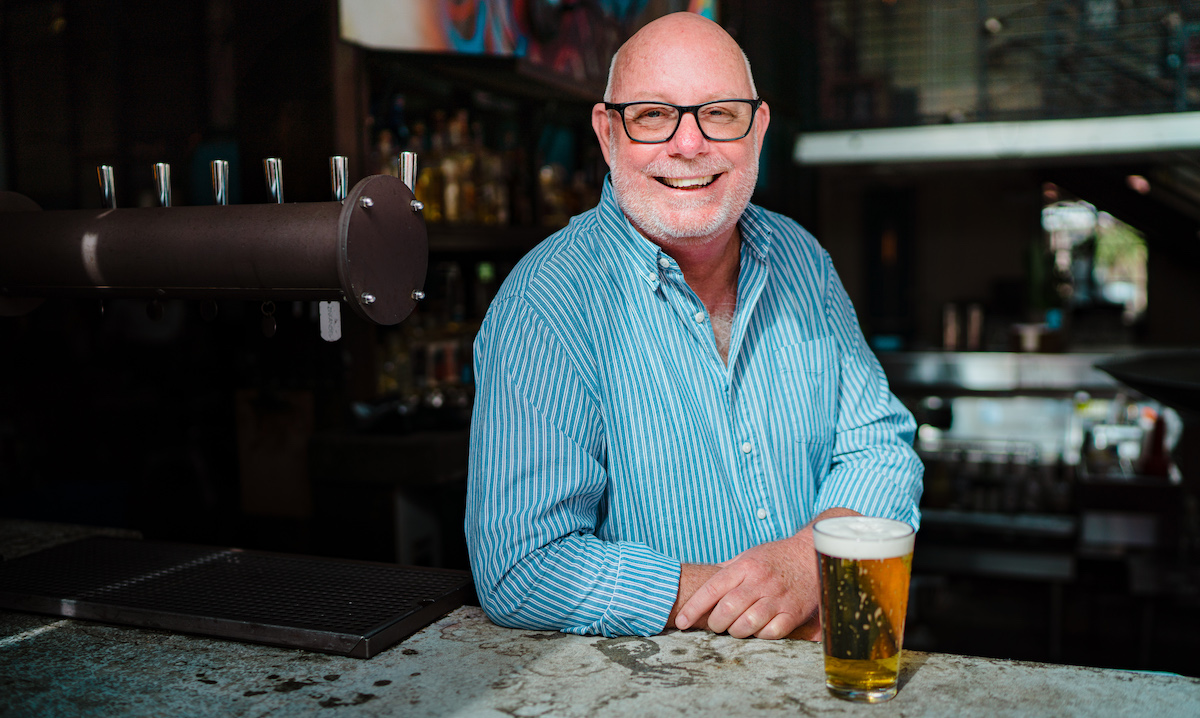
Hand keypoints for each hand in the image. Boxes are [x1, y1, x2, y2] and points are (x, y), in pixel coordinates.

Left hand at [675, 533, 819, 639]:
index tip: (682, 622)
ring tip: (734, 629)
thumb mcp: (748, 555)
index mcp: (745, 566)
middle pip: (727, 609)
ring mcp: (778, 597)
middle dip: (715, 623)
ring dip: (736, 632)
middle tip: (715, 625)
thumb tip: (698, 581)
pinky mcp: (794, 612)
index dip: (693, 608)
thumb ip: (726, 570)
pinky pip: (772, 632)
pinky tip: (758, 631)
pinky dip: (761, 636)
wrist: (811, 554)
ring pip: (748, 624)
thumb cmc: (775, 557)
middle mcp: (760, 581)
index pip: (711, 589)